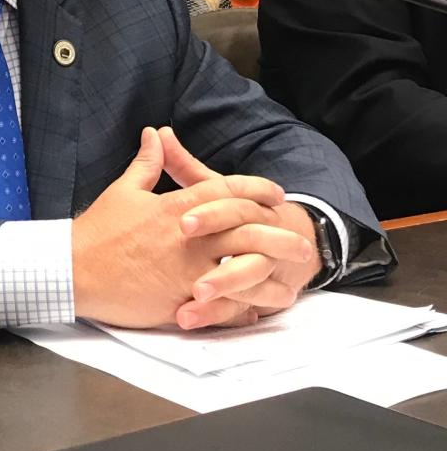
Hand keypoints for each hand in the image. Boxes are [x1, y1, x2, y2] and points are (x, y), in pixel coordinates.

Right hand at [71, 127, 313, 330]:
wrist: (74, 271)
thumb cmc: (97, 231)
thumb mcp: (124, 191)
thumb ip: (148, 164)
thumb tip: (156, 134)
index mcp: (177, 208)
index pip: (227, 192)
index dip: (255, 190)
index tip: (275, 193)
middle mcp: (189, 238)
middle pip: (247, 232)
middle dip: (279, 236)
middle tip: (301, 241)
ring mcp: (186, 271)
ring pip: (242, 271)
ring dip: (270, 277)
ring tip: (292, 283)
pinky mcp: (179, 301)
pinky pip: (220, 306)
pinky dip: (240, 308)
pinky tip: (256, 310)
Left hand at [161, 126, 318, 328]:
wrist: (294, 242)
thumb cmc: (238, 216)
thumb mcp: (212, 191)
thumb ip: (184, 166)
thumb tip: (156, 132)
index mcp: (248, 207)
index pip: (234, 205)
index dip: (211, 213)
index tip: (182, 223)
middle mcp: (262, 235)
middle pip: (248, 241)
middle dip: (218, 250)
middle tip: (187, 266)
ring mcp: (265, 267)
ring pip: (250, 277)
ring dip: (222, 288)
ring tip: (192, 298)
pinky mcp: (260, 296)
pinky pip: (244, 308)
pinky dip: (219, 314)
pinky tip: (191, 318)